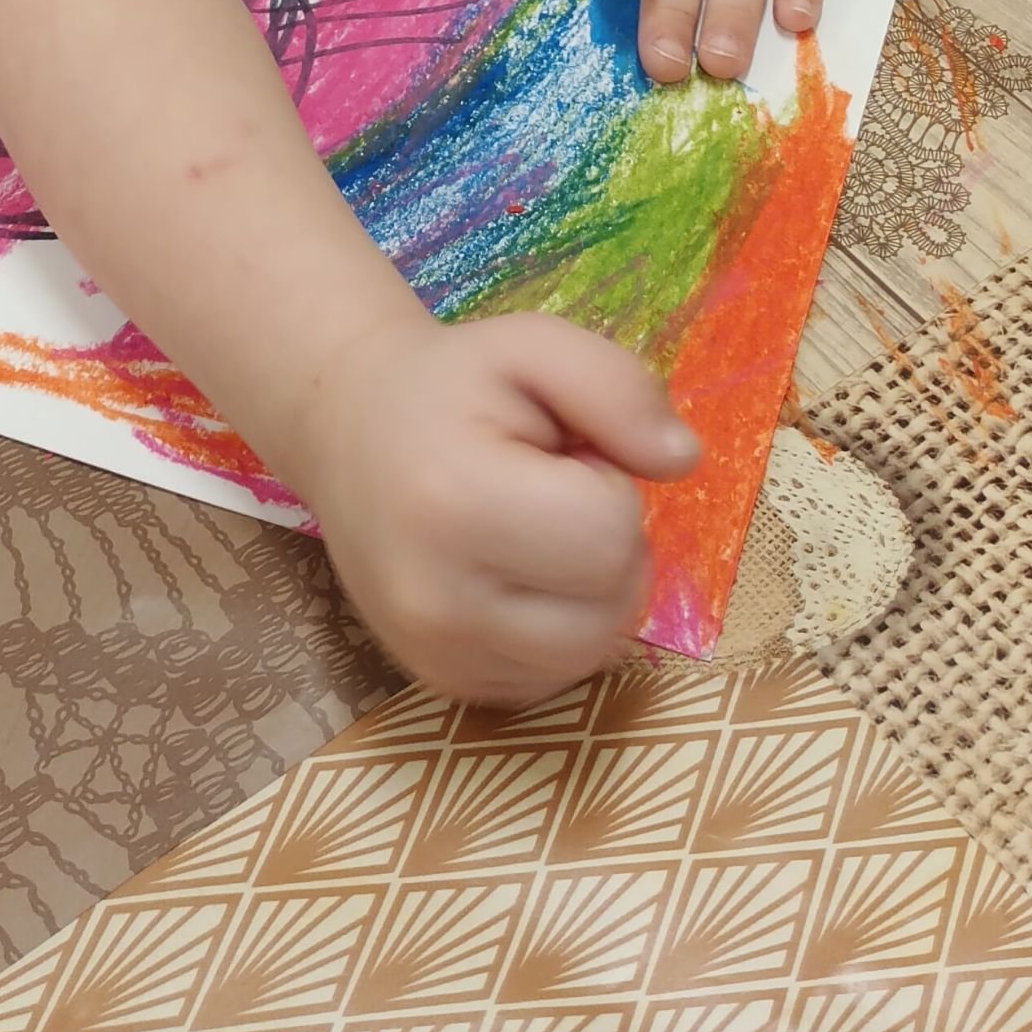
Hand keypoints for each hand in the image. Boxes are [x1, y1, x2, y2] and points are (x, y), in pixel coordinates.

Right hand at [298, 313, 697, 703]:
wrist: (346, 433)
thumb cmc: (450, 386)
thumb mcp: (532, 346)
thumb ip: (618, 387)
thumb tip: (685, 460)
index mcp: (455, 502)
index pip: (609, 531)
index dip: (605, 481)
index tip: (556, 454)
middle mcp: (438, 600)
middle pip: (612, 602)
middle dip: (607, 539)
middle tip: (546, 489)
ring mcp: (438, 656)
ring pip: (595, 651)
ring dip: (592, 590)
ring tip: (533, 531)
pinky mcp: (446, 686)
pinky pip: (558, 676)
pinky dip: (561, 627)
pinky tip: (516, 574)